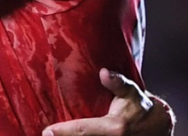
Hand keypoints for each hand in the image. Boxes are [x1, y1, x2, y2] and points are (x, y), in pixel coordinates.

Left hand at [43, 69, 174, 135]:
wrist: (158, 126)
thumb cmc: (140, 106)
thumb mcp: (131, 92)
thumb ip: (117, 82)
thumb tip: (104, 72)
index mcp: (114, 128)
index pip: (83, 129)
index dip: (64, 131)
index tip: (47, 132)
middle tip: (45, 134)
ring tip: (51, 135)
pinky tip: (63, 135)